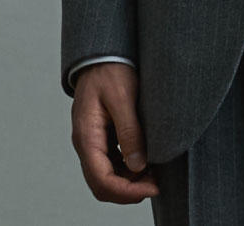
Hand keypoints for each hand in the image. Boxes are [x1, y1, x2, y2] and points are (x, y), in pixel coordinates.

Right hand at [70, 62, 159, 202]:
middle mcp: (86, 143)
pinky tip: (146, 162)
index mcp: (86, 136)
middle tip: (156, 185)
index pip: (101, 180)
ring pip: (107, 176)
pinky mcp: (102, 136)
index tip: (152, 188)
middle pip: (102, 183)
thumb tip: (138, 165)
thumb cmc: (111, 70)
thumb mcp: (123, 97)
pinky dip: (128, 169)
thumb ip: (129, 131)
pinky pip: (112, 163)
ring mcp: (93, 141)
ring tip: (155, 174)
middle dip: (129, 191)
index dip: (127, 191)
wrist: (103, 53)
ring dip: (129, 181)